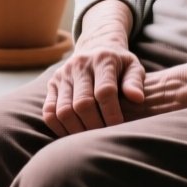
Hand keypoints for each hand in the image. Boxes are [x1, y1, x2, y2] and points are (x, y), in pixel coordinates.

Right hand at [42, 0, 145, 136]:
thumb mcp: (133, 67)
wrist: (96, 47)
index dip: (112, 114)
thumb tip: (137, 98)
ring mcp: (63, 74)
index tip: (119, 129)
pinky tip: (73, 134)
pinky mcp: (52, 84)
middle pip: (82, 104)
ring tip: (90, 140)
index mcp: (103, 59)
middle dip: (95, 126)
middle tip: (104, 138)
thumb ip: (135, 82)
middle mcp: (79, 65)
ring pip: (64, 111)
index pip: (105, 91)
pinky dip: (59, 128)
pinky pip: (49, 111)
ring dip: (77, 130)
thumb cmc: (119, 65)